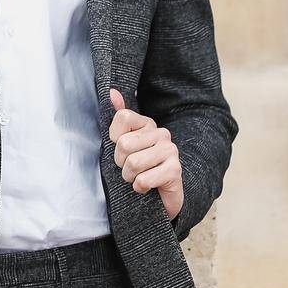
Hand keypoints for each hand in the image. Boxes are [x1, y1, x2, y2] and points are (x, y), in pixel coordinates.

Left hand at [109, 88, 182, 219]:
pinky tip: (147, 186)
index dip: (115, 138)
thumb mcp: (125, 142)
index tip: (122, 149)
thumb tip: (112, 91)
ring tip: (138, 176)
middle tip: (130, 168)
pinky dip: (139, 187)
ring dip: (129, 177)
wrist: (161, 196)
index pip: (122, 117)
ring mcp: (171, 151)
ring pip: (133, 163)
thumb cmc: (140, 167)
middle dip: (120, 162)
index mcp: (147, 124)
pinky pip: (143, 180)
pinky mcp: (175, 170)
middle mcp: (162, 134)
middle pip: (124, 143)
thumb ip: (119, 117)